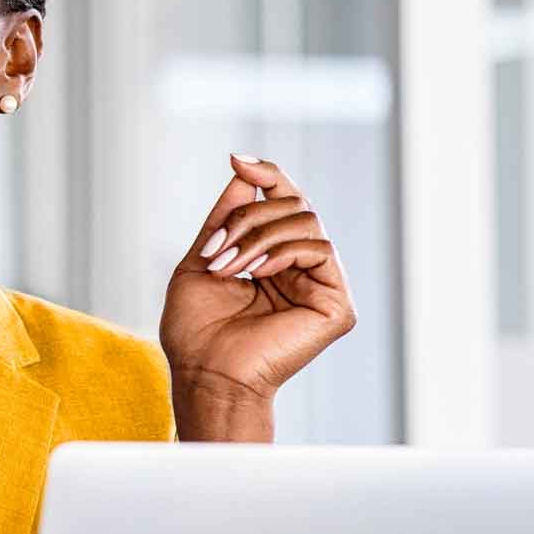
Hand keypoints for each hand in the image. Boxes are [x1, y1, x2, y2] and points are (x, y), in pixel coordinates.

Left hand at [160, 154, 356, 439]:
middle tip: (217, 249)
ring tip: (228, 267)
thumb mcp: (202, 259)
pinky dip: (283, 251)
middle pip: (293, 205)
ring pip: (305, 221)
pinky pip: (319, 248)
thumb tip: (243, 171)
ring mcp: (322, 285)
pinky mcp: (336, 304)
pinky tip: (257, 272)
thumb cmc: (196, 331)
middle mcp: (302, 269)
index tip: (237, 160)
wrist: (205, 374)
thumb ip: (225, 218)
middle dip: (247, 218)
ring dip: (257, 237)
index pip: (283, 203)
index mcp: (273, 259)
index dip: (267, 175)